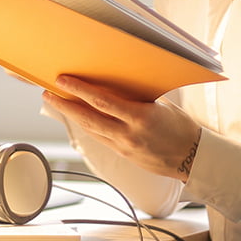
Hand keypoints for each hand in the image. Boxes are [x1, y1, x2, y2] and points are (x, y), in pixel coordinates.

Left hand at [44, 76, 202, 182]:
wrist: (193, 159)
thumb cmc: (181, 127)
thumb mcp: (162, 105)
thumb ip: (138, 95)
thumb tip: (117, 81)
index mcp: (141, 117)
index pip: (102, 101)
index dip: (79, 90)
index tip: (63, 80)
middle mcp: (129, 134)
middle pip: (88, 118)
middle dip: (65, 105)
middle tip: (48, 93)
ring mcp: (124, 147)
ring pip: (90, 130)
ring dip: (71, 116)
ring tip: (57, 102)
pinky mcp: (123, 155)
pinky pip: (99, 137)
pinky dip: (86, 125)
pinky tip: (77, 116)